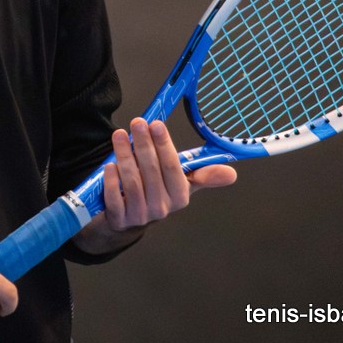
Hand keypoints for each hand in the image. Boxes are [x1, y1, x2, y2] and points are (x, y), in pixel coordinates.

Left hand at [103, 117, 235, 230]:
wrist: (127, 220)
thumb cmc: (156, 192)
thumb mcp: (181, 184)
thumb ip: (203, 175)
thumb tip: (232, 173)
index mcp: (179, 196)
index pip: (173, 168)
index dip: (164, 145)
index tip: (156, 124)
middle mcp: (162, 208)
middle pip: (151, 171)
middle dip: (144, 144)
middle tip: (137, 122)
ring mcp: (140, 215)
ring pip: (132, 181)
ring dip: (125, 156)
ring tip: (120, 135)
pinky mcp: (119, 219)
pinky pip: (115, 198)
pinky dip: (112, 180)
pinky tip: (110, 164)